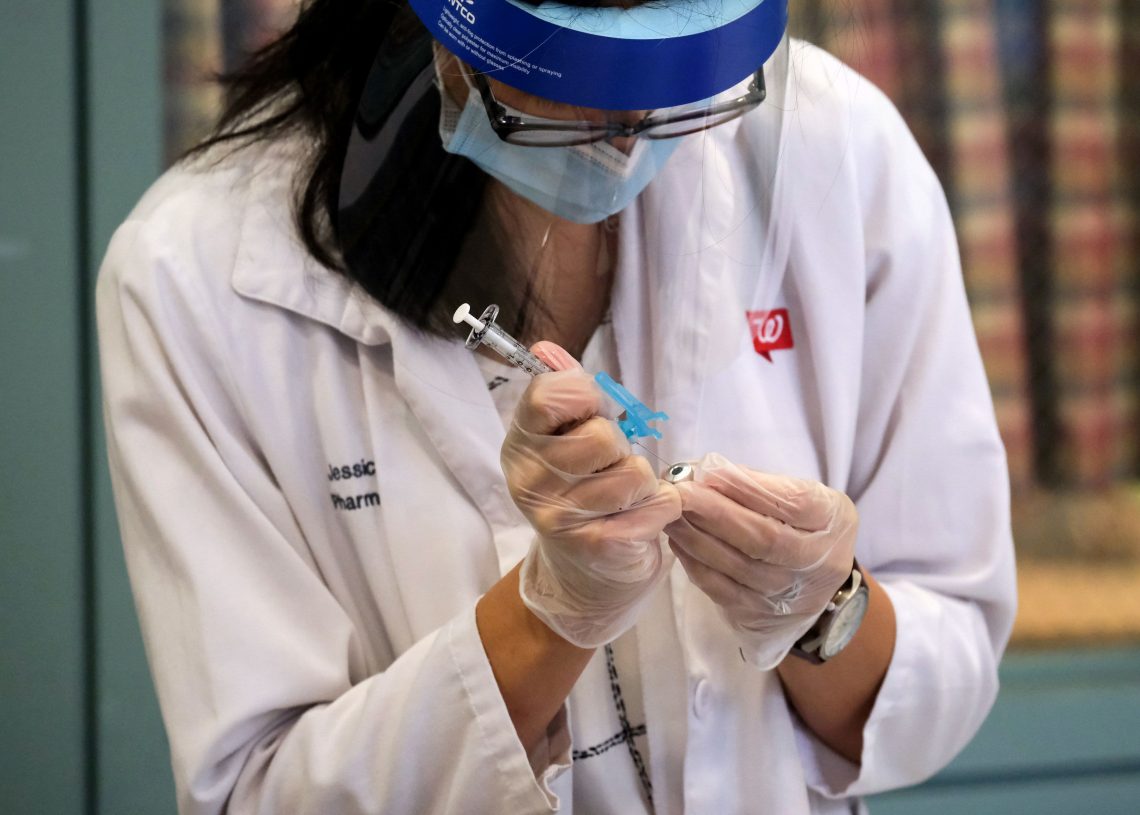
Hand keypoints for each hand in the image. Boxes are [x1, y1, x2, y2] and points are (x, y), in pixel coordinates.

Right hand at [503, 342, 680, 647]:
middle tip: (609, 466)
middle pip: (601, 436)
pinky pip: (655, 505)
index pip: (549, 395)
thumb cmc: (580, 491)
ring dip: (642, 482)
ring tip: (625, 496)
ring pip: (633, 473)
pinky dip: (660, 508)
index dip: (583, 396)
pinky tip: (637, 519)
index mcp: (521, 443)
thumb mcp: (564, 438)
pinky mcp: (595, 545)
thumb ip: (562, 391)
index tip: (592, 412)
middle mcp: (531, 479)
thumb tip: (545, 347)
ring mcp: (559, 516)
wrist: (582, 575)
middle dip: (620, 447)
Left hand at [665, 453, 857, 668]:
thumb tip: (711, 472)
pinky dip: (694, 563)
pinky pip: (720, 589)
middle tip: (679, 492)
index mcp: (832, 521)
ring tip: (671, 513)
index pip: (793, 502)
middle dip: (715, 513)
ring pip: (736, 566)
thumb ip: (765, 484)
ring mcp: (786, 593)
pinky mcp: (757, 614)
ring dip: (696, 537)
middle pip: (763, 538)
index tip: (708, 472)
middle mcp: (814, 562)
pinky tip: (679, 541)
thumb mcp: (806, 497)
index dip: (748, 488)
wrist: (819, 587)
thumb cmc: (807, 528)